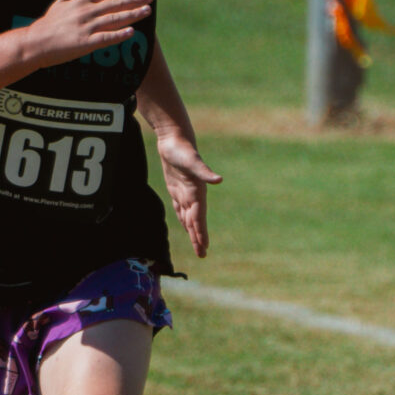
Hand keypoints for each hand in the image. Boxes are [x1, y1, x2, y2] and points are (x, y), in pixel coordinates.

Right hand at [24, 0, 151, 64]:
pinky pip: (105, 38)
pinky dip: (119, 35)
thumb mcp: (59, 3)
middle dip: (134, 0)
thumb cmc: (47, 24)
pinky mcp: (84, 43)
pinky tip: (132, 32)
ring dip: (132, 14)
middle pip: (114, 4)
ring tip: (147, 11)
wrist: (34, 43)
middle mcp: (85, 12)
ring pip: (114, 19)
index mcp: (80, 1)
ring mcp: (85, 27)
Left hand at [156, 135, 220, 256]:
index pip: (199, 219)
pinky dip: (184, 219)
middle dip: (198, 239)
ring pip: (189, 218)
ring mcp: (185, 193)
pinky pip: (181, 209)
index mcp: (197, 193)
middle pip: (195, 222)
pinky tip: (186, 225)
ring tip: (197, 246)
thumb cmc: (183, 150)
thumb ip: (205, 172)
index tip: (203, 248)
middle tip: (202, 255)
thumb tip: (219, 180)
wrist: (175, 139)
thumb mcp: (192, 162)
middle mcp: (193, 195)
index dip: (201, 234)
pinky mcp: (177, 188)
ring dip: (193, 231)